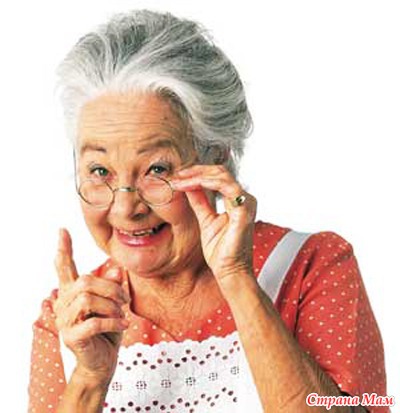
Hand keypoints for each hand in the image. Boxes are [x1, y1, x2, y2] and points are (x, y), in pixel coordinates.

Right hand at [54, 228, 128, 383]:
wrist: (102, 361)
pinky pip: (94, 321)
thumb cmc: (107, 330)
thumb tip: (116, 270)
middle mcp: (64, 303)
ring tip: (121, 313)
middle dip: (110, 288)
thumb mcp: (113, 305)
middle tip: (124, 300)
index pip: (64, 268)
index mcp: (72, 293)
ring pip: (88, 298)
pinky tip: (123, 325)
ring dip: (111, 305)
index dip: (64, 249)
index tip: (62, 230)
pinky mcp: (71, 337)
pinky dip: (113, 321)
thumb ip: (112, 287)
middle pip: (85, 281)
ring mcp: (64, 321)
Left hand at [171, 165, 256, 283]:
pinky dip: (205, 182)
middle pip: (219, 171)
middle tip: (175, 175)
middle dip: (195, 170)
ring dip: (196, 175)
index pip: (218, 176)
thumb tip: (189, 186)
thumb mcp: (205, 220)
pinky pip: (224, 187)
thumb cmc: (222, 251)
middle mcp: (244, 199)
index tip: (177, 177)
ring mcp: (246, 203)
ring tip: (179, 179)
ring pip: (221, 175)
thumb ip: (200, 201)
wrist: (229, 271)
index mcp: (237, 200)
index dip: (196, 173)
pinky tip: (189, 185)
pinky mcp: (243, 211)